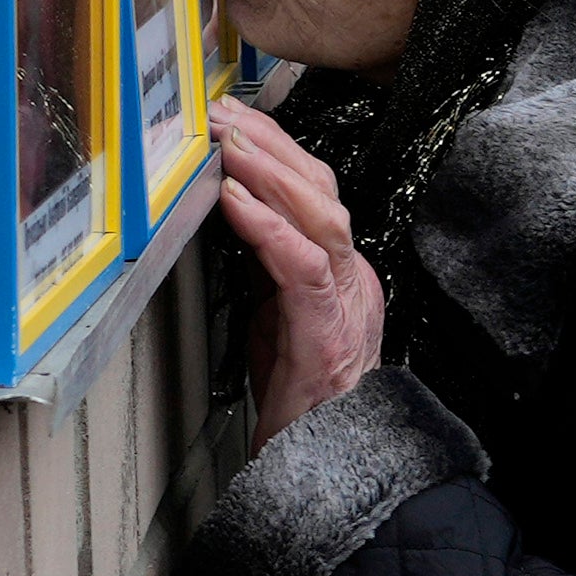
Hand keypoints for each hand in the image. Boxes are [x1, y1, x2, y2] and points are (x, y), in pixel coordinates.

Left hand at [213, 98, 384, 453]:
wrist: (323, 461)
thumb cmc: (298, 397)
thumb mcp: (276, 313)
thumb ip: (263, 264)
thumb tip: (225, 216)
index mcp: (341, 270)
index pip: (315, 193)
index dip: (276, 152)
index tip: (233, 122)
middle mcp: (351, 275)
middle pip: (321, 189)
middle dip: (271, 145)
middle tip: (223, 114)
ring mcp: (346, 300)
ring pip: (321, 215)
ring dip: (271, 172)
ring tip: (229, 143)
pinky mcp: (328, 328)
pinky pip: (303, 264)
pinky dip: (268, 226)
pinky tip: (235, 200)